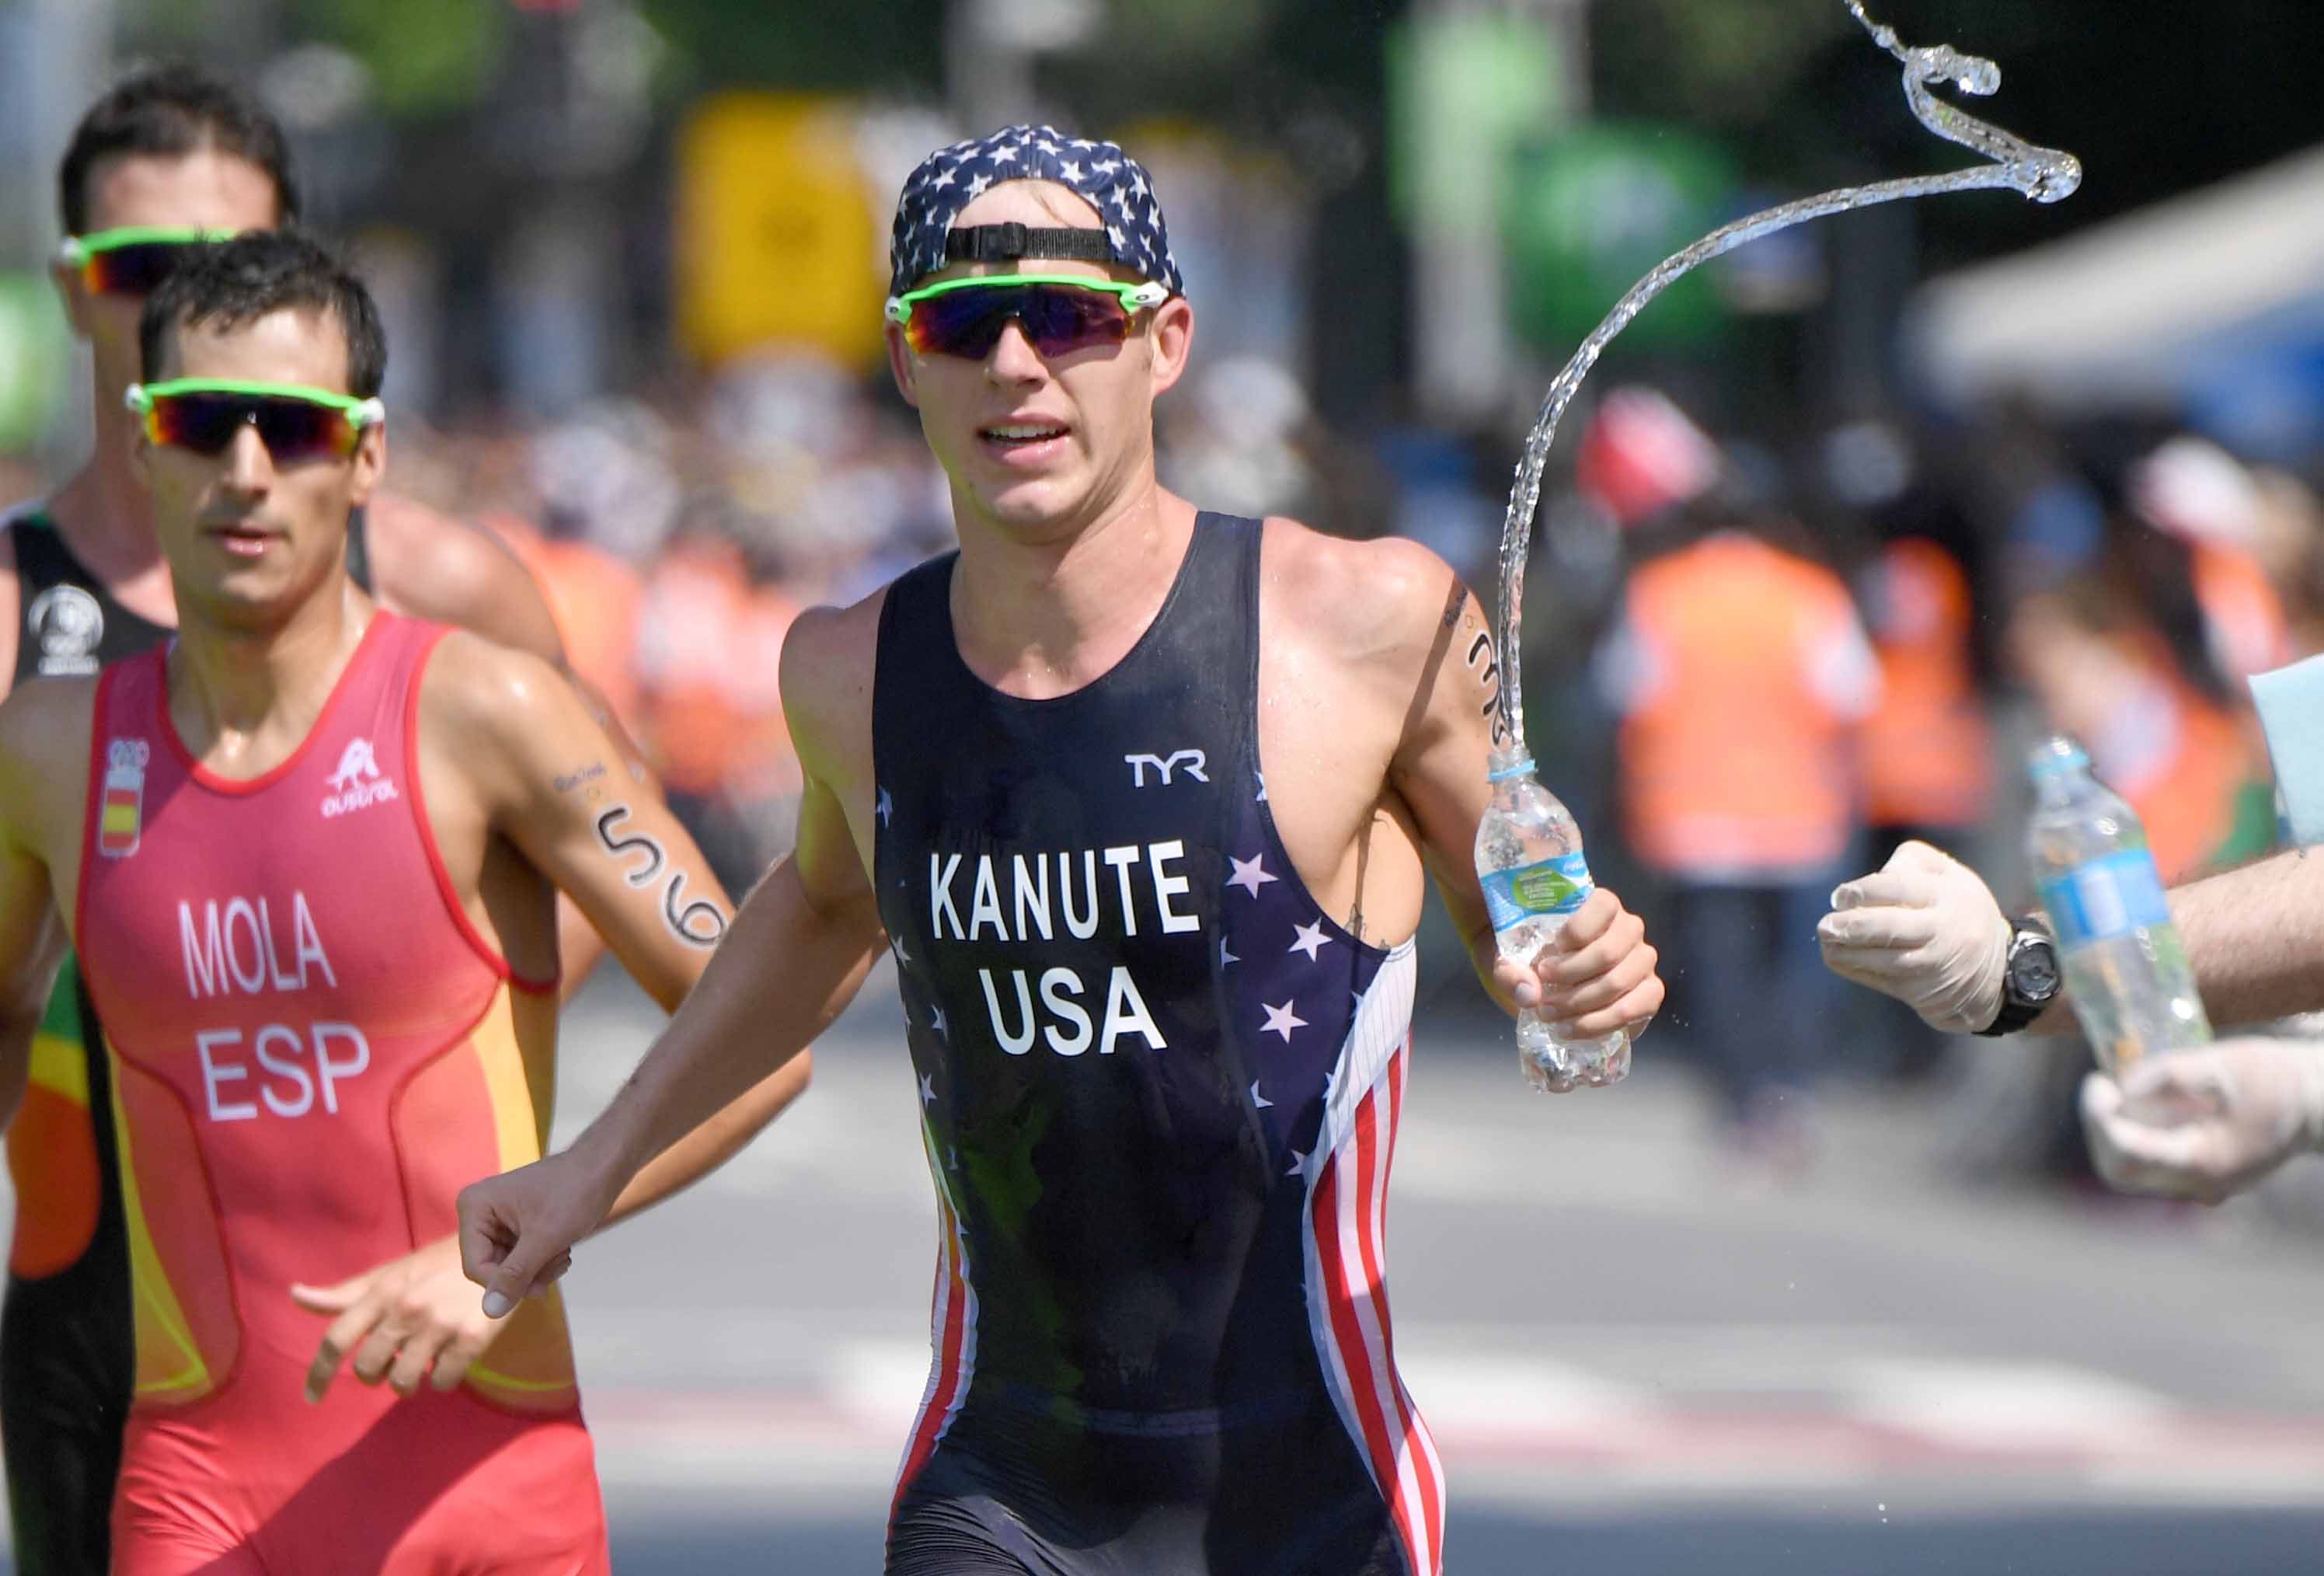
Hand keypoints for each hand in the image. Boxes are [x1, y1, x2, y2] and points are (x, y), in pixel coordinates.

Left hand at [293, 1233, 549, 1402]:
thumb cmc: (437, 1266)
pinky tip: (450, 1358)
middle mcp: (408, 1309)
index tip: (311, 1398)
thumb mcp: (390, 1275)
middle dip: (375, 1375)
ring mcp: (441, 1325)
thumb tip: (295, 1295)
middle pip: (368, 1369)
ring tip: (422, 1363)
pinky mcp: (473, 1339)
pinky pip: (443, 1382)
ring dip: (408, 1381)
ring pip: (403, 1382)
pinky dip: (443, 1378)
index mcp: (384, 1292)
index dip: (319, 1372)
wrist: (501, 1250)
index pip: (336, 1338)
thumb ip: (344, 1294)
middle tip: (391, 1364)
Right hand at [456, 1145, 619, 1318]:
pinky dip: (541, 1263)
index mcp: (474, 1206)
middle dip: (527, 1274)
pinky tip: (561, 1251)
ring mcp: (496, 1221)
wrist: (603, 1168)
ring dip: (538, 1270)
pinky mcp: (514, 1228)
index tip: (540, 1286)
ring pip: (508, 1270)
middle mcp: (479, 1213)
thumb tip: (489, 1312)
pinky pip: (519, 1262)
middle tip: (559, 1262)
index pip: (476, 1266)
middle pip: (491, 1270)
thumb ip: (515, 1275)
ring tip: (563, 1253)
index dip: (506, 1284)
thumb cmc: (575, 1192)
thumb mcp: (545, 1238)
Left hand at [1492, 886, 1664, 1043]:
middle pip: (1607, 953)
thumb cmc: (1534, 958)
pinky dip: (1600, 1023)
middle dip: (1569, 978)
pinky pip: (1636, 1008)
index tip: (1545, 959)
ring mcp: (1643, 959)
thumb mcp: (1512, 959)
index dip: (1574, 933)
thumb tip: (1529, 993)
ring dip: (1580, 1004)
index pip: (1602, 906)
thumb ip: (1510, 971)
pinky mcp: (1650, 990)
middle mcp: (1629, 928)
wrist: (1554, 983)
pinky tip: (1571, 1029)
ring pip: (1618, 983)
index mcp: (1601, 905)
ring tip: (1549, 1014)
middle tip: (1542, 994)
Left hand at [1818, 840, 2009, 1034]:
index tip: (1841, 896)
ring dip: (1849, 950)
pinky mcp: (1923, 990)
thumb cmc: (1960, 910)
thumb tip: (1874, 877)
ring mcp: (1934, 964)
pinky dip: (1856, 968)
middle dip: (1853, 925)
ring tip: (1827, 939)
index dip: (1864, 891)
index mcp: (1951, 895)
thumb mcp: (1953, 875)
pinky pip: (1883, 979)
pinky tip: (1837, 955)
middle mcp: (1944, 931)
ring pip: (1886, 959)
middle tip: (1825, 923)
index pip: (1900, 888)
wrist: (1996, 970)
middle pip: (1892, 927)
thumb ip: (1913, 861)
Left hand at [2079, 1037, 2323, 1203]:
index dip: (2100, 1119)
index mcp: (2205, 1163)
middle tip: (2100, 1083)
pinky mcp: (2193, 1170)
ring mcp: (2195, 1183)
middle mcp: (2197, 1184)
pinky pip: (2145, 1158)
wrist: (2318, 1105)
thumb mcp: (2227, 1063)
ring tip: (2117, 1087)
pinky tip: (2137, 1097)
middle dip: (2099, 1127)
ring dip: (2111, 1127)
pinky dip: (2130, 1129)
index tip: (2098, 1082)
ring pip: (2127, 1167)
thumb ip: (2172, 1073)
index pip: (2129, 1154)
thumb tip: (2124, 1084)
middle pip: (2119, 1170)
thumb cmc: (2280, 1081)